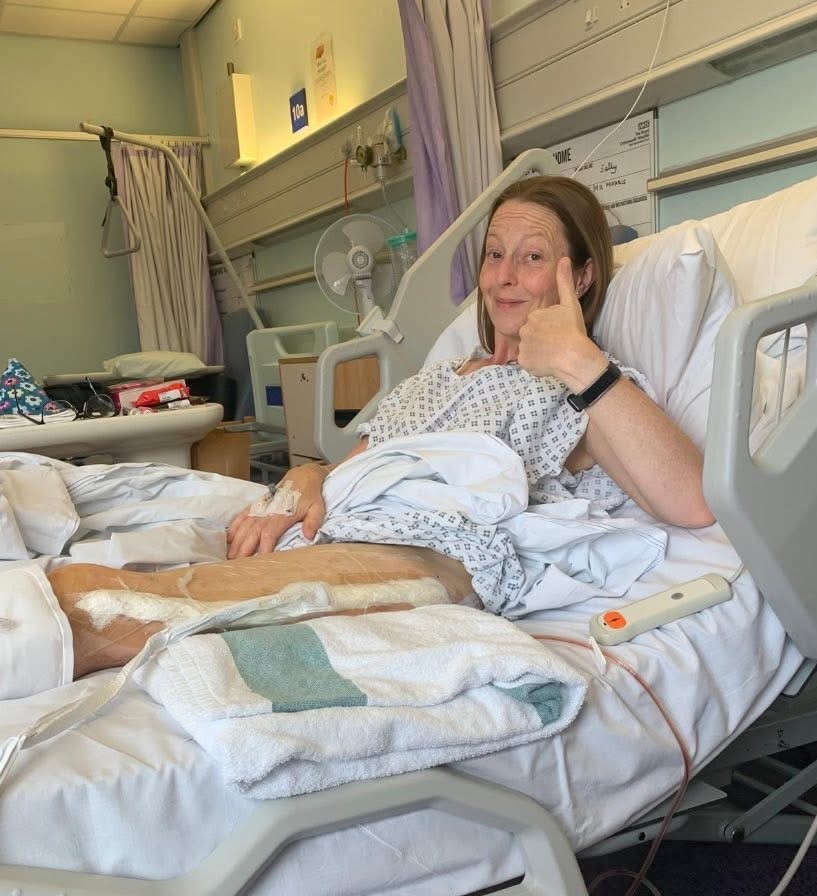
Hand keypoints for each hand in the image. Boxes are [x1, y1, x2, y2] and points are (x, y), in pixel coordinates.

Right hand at [226, 464, 327, 557]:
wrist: (302, 476)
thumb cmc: (310, 495)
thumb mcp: (317, 508)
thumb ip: (313, 522)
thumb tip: (309, 536)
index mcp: (283, 514)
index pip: (270, 532)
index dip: (264, 546)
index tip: (260, 560)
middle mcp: (268, 511)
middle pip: (253, 532)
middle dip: (244, 548)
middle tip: (236, 564)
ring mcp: (261, 507)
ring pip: (245, 525)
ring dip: (237, 541)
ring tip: (229, 556)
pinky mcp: (257, 504)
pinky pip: (243, 515)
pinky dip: (234, 526)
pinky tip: (228, 538)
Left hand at [517, 256, 605, 389]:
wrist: (573, 356)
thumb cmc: (573, 331)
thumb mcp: (570, 304)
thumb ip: (564, 282)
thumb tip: (563, 259)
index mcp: (534, 315)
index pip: (538, 323)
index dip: (549, 329)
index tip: (559, 333)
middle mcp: (525, 329)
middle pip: (532, 336)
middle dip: (542, 340)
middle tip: (557, 344)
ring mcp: (523, 346)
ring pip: (530, 349)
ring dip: (539, 353)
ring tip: (554, 354)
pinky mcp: (524, 362)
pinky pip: (528, 363)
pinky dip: (536, 364)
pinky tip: (548, 363)